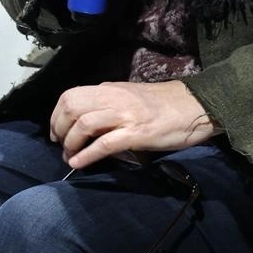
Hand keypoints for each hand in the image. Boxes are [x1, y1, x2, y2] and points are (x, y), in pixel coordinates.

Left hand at [50, 80, 220, 169]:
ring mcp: (126, 115)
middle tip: (61, 145)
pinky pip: (105, 144)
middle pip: (72, 107)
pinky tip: (79, 164)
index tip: (56, 131)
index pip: (72, 95)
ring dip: (71, 143)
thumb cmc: (165, 104)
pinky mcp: (138, 133)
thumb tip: (88, 123)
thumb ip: (110, 105)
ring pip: (84, 123)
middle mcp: (115, 97)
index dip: (57, 115)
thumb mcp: (131, 97)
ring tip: (70, 157)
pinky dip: (87, 155)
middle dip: (59, 128)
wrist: (196, 106)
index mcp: (111, 88)